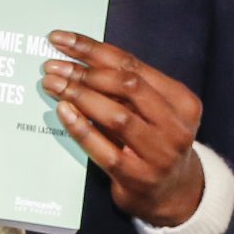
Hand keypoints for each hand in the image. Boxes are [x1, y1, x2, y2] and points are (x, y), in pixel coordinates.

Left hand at [42, 30, 205, 225]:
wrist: (173, 193)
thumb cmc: (155, 141)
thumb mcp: (153, 111)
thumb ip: (127, 88)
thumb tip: (75, 59)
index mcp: (182, 101)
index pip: (132, 65)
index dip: (92, 49)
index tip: (60, 39)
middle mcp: (175, 126)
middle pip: (126, 86)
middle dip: (84, 72)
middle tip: (52, 66)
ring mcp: (158, 154)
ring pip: (116, 115)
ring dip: (79, 95)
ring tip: (52, 84)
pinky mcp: (137, 177)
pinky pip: (103, 148)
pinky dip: (80, 127)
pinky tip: (62, 111)